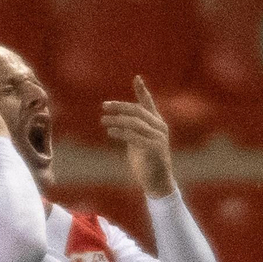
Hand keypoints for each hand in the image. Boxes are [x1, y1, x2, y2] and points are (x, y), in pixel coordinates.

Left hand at [101, 77, 174, 199]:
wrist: (157, 183)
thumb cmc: (146, 163)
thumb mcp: (137, 142)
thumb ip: (132, 130)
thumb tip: (117, 119)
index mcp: (156, 123)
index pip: (149, 104)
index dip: (142, 91)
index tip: (136, 78)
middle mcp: (159, 127)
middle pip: (138, 111)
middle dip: (120, 106)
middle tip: (104, 106)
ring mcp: (159, 137)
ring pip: (135, 123)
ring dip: (117, 120)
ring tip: (103, 120)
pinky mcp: (154, 148)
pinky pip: (135, 136)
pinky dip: (122, 132)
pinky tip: (110, 131)